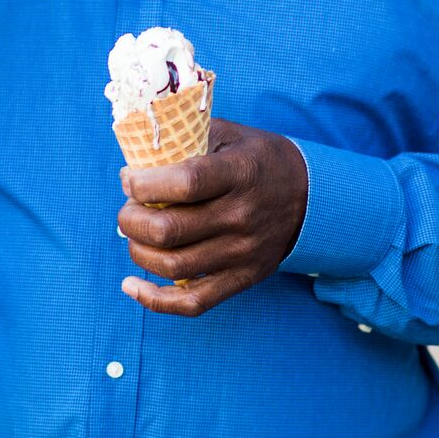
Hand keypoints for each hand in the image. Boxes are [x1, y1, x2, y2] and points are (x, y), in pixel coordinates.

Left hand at [116, 119, 309, 315]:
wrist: (310, 196)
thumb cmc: (257, 160)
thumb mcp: (229, 134)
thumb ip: (185, 138)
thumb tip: (133, 160)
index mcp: (239, 173)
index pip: (184, 184)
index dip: (144, 185)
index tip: (129, 179)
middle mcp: (242, 216)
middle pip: (169, 231)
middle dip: (131, 220)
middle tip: (128, 209)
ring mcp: (244, 253)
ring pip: (172, 266)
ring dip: (138, 251)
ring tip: (135, 235)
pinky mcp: (244, 279)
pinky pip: (193, 303)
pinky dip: (154, 299)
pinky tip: (131, 285)